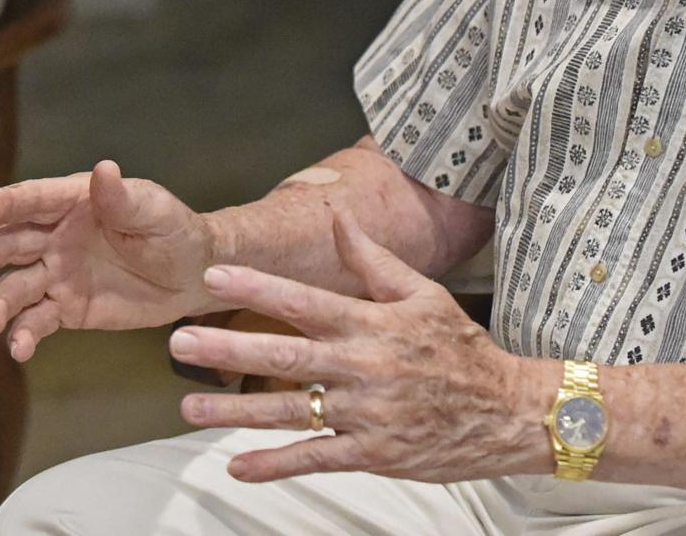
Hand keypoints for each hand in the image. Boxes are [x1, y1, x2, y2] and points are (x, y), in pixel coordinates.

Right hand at [0, 160, 215, 359]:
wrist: (193, 275)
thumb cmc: (175, 230)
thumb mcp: (155, 211)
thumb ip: (124, 198)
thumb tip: (104, 169)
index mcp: (77, 203)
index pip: (37, 199)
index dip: (9, 202)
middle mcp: (57, 237)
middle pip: (12, 241)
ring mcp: (57, 274)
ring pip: (15, 287)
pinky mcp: (65, 308)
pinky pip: (36, 321)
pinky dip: (23, 335)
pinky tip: (19, 347)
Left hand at [171, 210, 554, 483]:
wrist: (505, 409)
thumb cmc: (459, 346)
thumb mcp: (423, 292)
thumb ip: (373, 260)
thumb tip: (337, 219)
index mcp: (374, 323)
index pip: (306, 302)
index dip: (257, 290)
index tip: (215, 278)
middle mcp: (365, 366)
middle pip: (286, 357)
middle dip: (228, 349)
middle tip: (179, 343)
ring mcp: (367, 414)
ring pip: (290, 412)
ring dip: (234, 411)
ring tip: (188, 406)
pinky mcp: (372, 454)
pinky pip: (315, 459)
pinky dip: (274, 464)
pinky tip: (236, 466)